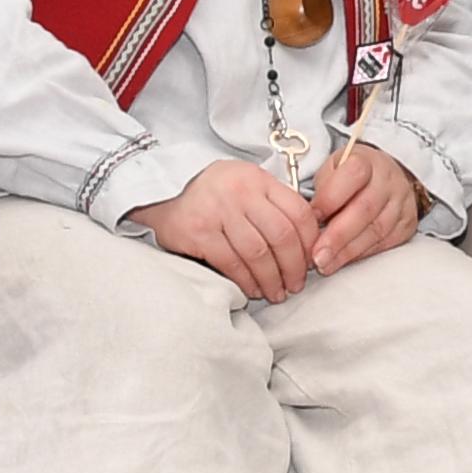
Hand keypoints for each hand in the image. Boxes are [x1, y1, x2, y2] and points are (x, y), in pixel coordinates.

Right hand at [130, 162, 322, 301]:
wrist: (159, 193)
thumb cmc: (211, 196)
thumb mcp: (246, 188)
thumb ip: (274, 206)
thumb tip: (309, 243)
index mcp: (258, 179)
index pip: (298, 212)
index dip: (310, 243)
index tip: (311, 262)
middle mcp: (240, 191)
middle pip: (282, 235)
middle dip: (294, 266)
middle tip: (295, 285)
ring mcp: (218, 210)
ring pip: (258, 253)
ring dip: (271, 279)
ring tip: (276, 293)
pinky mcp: (198, 231)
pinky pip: (231, 263)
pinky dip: (246, 281)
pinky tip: (252, 290)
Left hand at [306, 146, 426, 275]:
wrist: (385, 177)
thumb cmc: (351, 176)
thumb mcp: (332, 169)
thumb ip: (321, 189)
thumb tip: (304, 220)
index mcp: (367, 161)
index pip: (352, 176)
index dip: (330, 199)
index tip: (311, 218)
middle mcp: (388, 180)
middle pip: (364, 209)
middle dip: (337, 237)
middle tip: (317, 255)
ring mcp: (401, 203)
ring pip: (376, 231)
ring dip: (347, 252)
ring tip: (326, 264)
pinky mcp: (406, 224)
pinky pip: (385, 243)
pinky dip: (361, 254)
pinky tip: (344, 260)